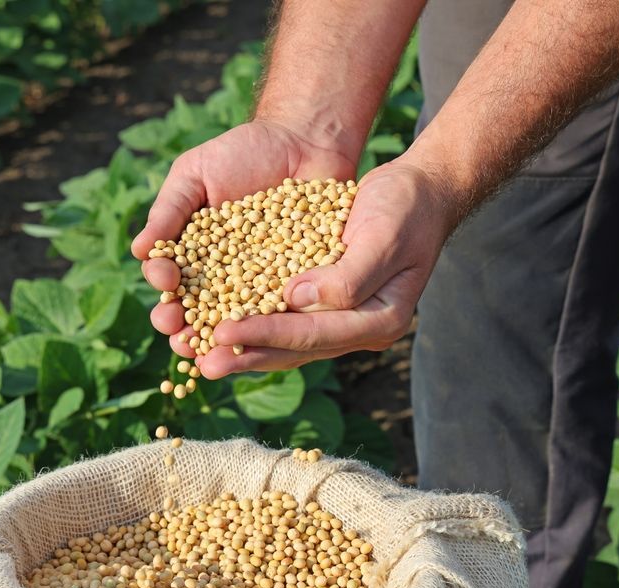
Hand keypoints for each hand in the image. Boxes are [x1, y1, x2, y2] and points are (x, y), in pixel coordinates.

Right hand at [131, 119, 357, 357]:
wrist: (303, 141)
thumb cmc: (242, 153)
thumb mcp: (196, 173)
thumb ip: (169, 210)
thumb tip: (138, 250)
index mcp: (190, 255)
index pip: (169, 282)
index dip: (164, 290)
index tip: (166, 285)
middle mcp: (221, 278)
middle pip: (197, 313)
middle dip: (185, 329)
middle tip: (181, 337)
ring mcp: (258, 286)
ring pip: (235, 323)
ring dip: (221, 342)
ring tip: (214, 353)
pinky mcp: (295, 286)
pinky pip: (281, 312)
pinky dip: (270, 328)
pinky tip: (263, 339)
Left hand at [198, 158, 459, 377]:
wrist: (418, 192)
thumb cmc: (406, 208)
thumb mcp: (384, 235)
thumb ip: (348, 276)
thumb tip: (297, 299)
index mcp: (380, 320)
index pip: (314, 334)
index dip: (267, 334)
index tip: (223, 333)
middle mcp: (359, 328)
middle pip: (296, 349)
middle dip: (246, 355)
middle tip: (202, 364)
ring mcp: (342, 320)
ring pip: (286, 343)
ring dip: (243, 349)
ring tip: (200, 357)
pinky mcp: (324, 304)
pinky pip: (284, 320)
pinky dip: (252, 323)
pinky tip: (217, 326)